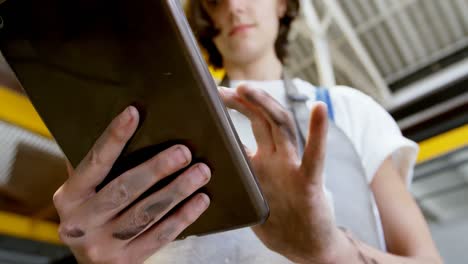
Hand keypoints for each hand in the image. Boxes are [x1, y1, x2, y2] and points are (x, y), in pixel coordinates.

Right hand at [53, 106, 210, 263]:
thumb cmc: (92, 216)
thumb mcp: (83, 194)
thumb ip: (96, 168)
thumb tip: (125, 125)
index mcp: (69, 198)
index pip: (93, 162)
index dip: (113, 137)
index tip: (133, 113)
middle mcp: (80, 223)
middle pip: (124, 190)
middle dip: (156, 169)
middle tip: (184, 152)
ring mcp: (102, 246)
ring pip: (146, 214)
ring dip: (177, 191)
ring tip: (201, 172)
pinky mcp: (125, 261)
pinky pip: (160, 236)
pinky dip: (183, 217)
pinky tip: (200, 200)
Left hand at [220, 85, 338, 262]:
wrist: (305, 246)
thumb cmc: (280, 218)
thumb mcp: (256, 191)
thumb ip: (242, 174)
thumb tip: (209, 162)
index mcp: (266, 160)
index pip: (254, 122)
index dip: (237, 105)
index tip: (215, 94)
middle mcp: (279, 159)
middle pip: (264, 118)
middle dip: (244, 100)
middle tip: (221, 88)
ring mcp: (293, 169)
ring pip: (281, 127)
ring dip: (265, 104)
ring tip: (244, 88)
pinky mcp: (309, 184)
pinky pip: (314, 156)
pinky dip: (318, 132)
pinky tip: (318, 108)